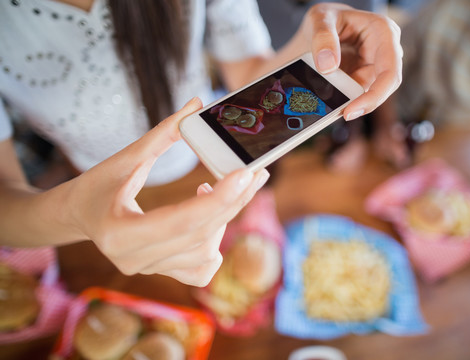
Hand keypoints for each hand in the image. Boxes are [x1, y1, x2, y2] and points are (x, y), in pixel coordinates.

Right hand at [64, 98, 269, 285]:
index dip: (219, 199)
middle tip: (255, 173)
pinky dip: (214, 242)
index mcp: (119, 234)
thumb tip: (198, 103)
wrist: (79, 216)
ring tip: (213, 189)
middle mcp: (134, 260)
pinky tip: (209, 220)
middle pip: (200, 235)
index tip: (246, 174)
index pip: (182, 221)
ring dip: (221, 218)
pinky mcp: (161, 273)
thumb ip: (164, 133)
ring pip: (205, 252)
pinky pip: (202, 269)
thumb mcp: (125, 157)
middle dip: (233, 202)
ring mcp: (149, 271)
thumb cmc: (97, 185)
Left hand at [300, 3, 402, 119]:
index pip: (389, 70)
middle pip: (383, 88)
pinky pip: (354, 97)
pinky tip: (326, 104)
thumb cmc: (325, 19)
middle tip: (340, 115)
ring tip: (325, 105)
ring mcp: (374, 69)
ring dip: (348, 102)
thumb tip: (328, 66)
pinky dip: (341, 102)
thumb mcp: (319, 19)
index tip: (351, 110)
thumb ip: (322, 38)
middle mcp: (384, 52)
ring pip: (367, 95)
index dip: (375, 95)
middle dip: (362, 104)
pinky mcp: (362, 81)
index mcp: (383, 32)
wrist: (319, 29)